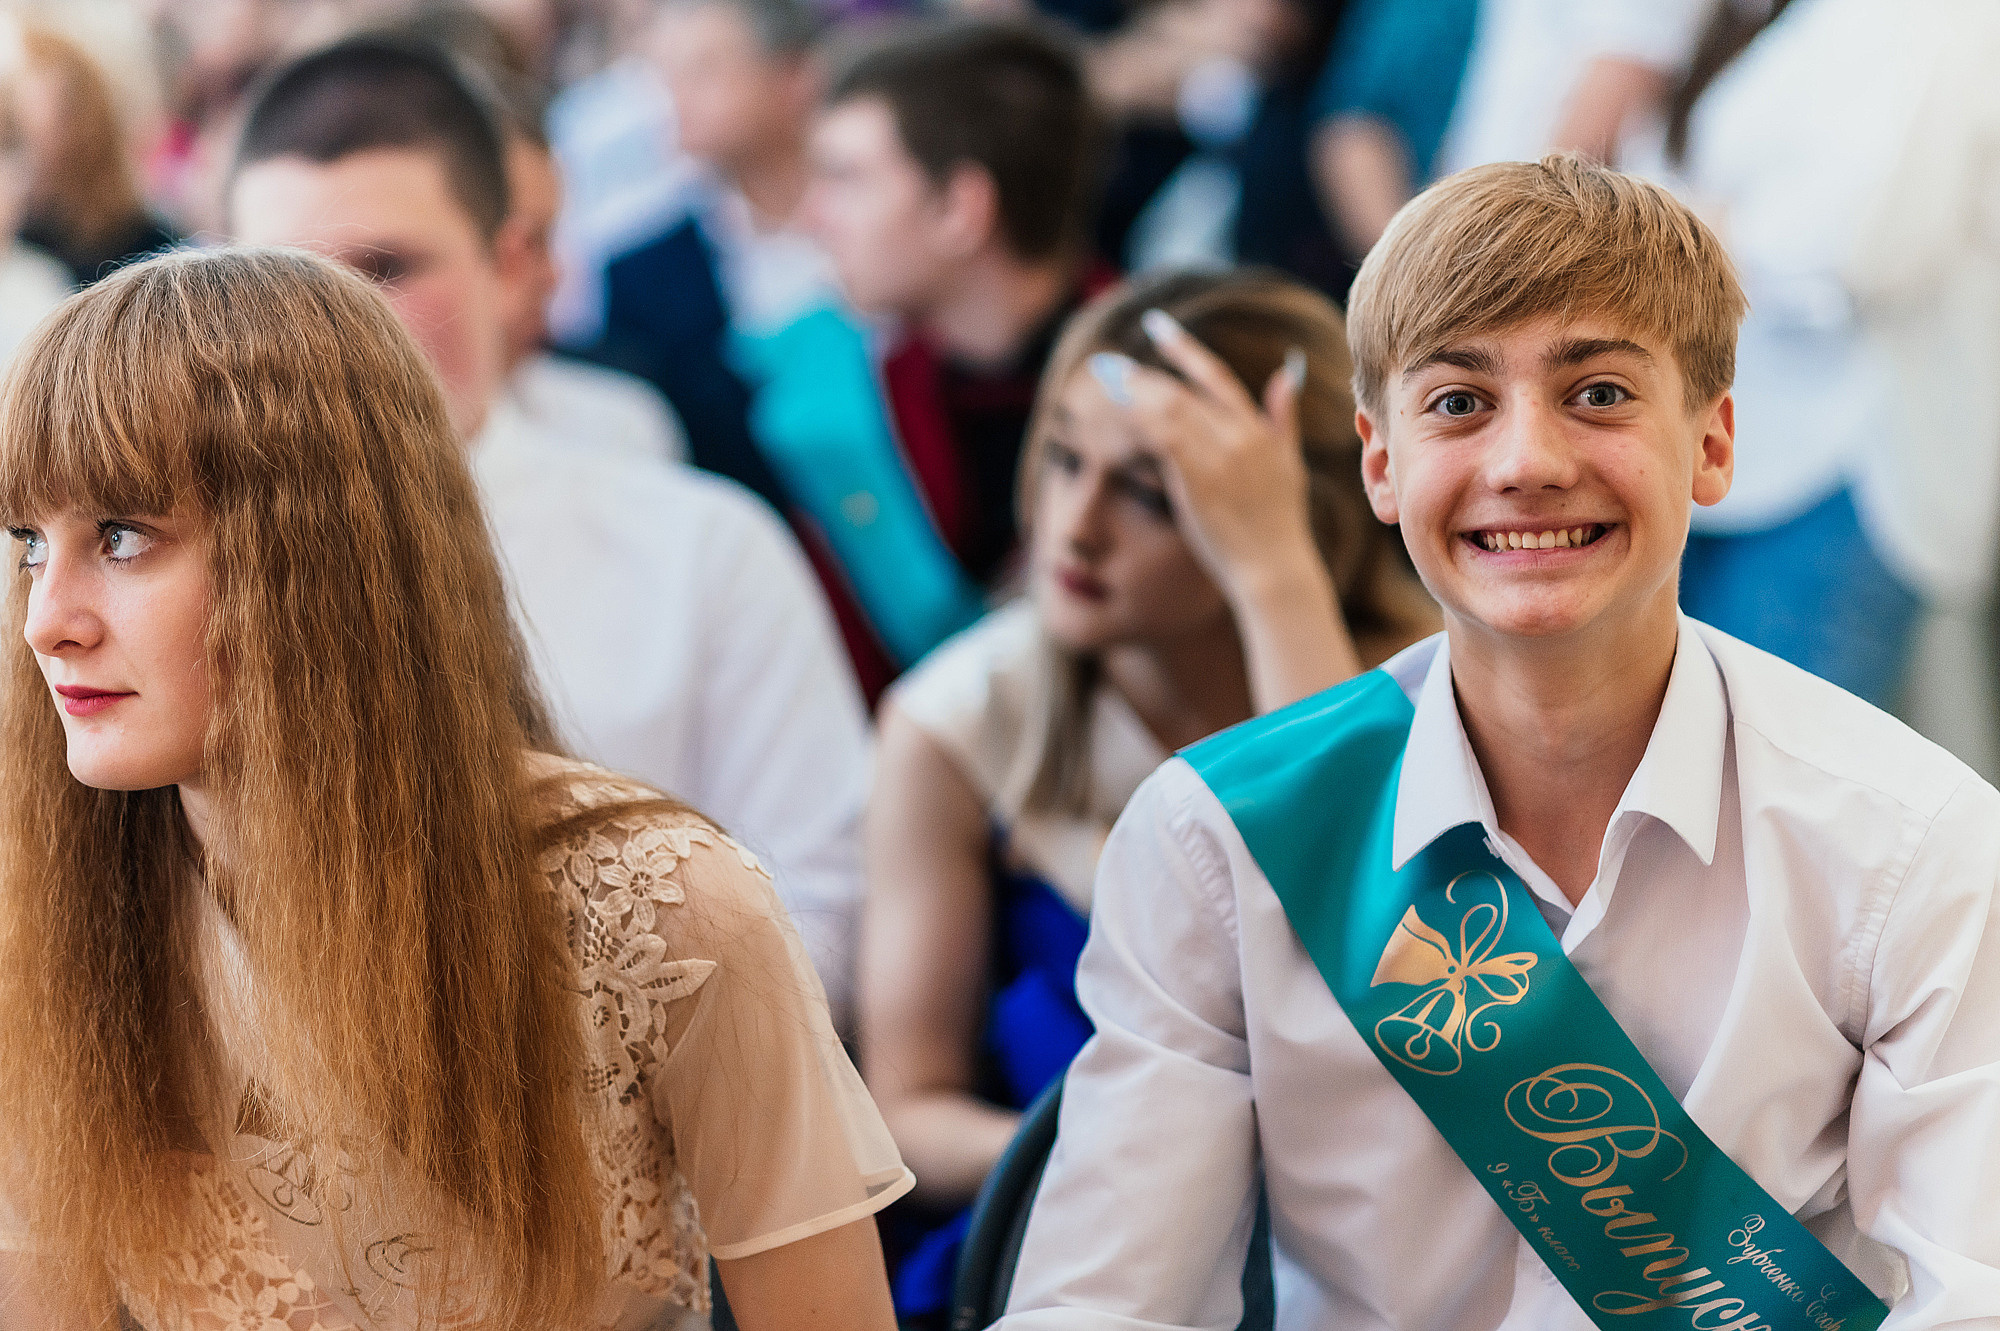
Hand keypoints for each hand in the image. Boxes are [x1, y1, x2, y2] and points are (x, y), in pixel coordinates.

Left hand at [1088, 308, 1316, 609]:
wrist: (1274, 566)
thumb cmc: (1279, 524)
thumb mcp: (1289, 463)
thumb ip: (1284, 418)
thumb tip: (1286, 373)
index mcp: (1257, 429)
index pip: (1215, 376)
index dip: (1183, 349)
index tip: (1156, 327)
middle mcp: (1239, 433)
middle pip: (1182, 390)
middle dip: (1142, 375)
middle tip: (1108, 364)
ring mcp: (1219, 453)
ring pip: (1168, 407)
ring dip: (1133, 394)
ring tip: (1104, 384)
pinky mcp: (1198, 475)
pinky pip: (1160, 435)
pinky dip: (1136, 421)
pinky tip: (1113, 416)